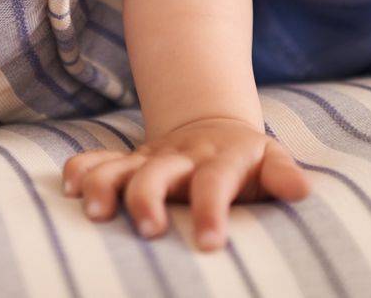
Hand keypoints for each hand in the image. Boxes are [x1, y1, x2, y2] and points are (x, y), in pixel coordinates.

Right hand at [61, 117, 310, 250]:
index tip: (210, 244)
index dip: (211, 210)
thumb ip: (283, 174)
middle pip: (158, 173)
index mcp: (220, 159)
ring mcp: (150, 159)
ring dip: (103, 185)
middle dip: (148, 198)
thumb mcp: (269, 160)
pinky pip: (96, 160)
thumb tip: (302, 191)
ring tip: (94, 213)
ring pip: (119, 166)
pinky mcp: (127, 163)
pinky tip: (68, 189)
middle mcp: (181, 157)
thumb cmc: (247, 160)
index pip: (216, 182)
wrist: (211, 126)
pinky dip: (80, 170)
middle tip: (149, 229)